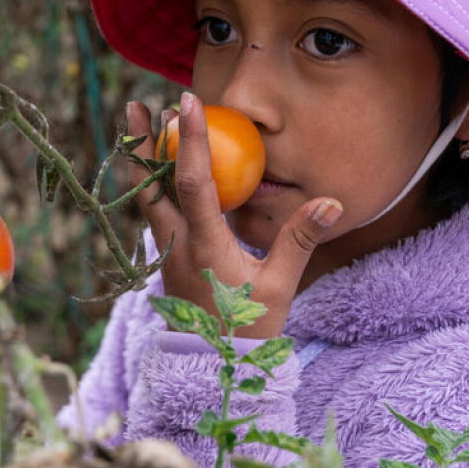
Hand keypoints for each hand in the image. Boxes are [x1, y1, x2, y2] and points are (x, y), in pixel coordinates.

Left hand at [126, 93, 342, 338]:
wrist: (214, 365)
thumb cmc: (250, 328)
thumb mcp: (280, 285)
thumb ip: (300, 240)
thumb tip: (331, 202)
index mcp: (205, 246)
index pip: (194, 183)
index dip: (191, 140)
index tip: (187, 102)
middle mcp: (176, 245)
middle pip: (150, 185)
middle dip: (142, 144)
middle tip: (137, 105)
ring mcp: (166, 253)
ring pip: (146, 197)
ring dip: (142, 160)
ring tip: (140, 125)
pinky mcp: (166, 259)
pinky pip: (154, 212)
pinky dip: (152, 183)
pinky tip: (158, 167)